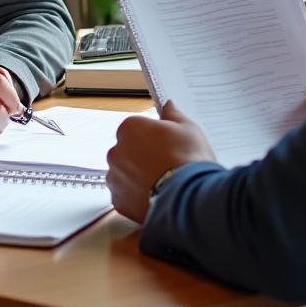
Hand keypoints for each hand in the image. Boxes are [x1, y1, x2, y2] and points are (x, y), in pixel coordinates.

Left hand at [106, 101, 216, 223]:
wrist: (190, 197)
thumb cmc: (189, 159)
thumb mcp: (188, 128)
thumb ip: (173, 115)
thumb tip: (168, 106)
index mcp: (130, 128)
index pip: (136, 128)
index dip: (152, 137)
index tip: (165, 145)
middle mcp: (117, 150)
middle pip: (128, 150)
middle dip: (142, 156)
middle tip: (165, 165)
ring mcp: (115, 177)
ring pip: (124, 173)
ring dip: (137, 176)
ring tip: (161, 183)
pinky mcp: (118, 200)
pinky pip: (124, 194)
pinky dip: (135, 195)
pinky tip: (154, 195)